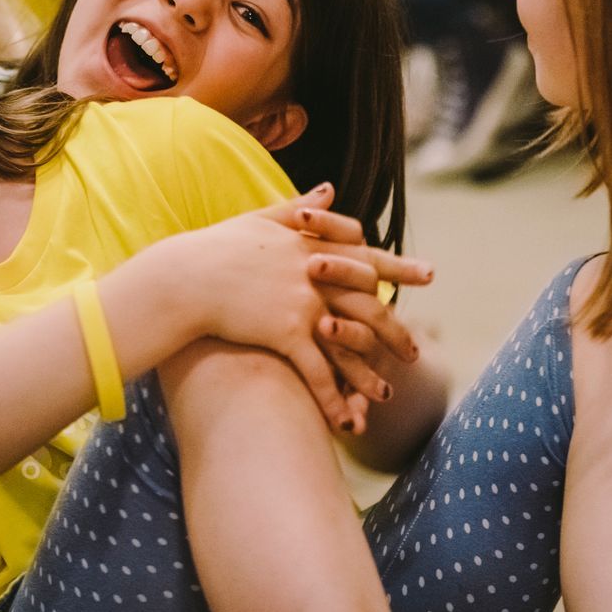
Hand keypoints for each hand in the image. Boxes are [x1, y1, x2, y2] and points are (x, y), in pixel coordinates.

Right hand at [156, 186, 431, 431]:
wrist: (184, 277)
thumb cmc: (215, 247)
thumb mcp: (260, 218)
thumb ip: (300, 207)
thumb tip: (329, 188)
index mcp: (313, 245)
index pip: (367, 255)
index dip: (398, 267)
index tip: (427, 274)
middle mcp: (316, 272)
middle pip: (370, 302)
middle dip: (395, 329)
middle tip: (413, 351)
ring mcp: (304, 303)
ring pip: (351, 342)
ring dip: (368, 373)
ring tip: (386, 395)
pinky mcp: (286, 332)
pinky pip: (318, 372)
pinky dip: (333, 399)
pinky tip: (346, 422)